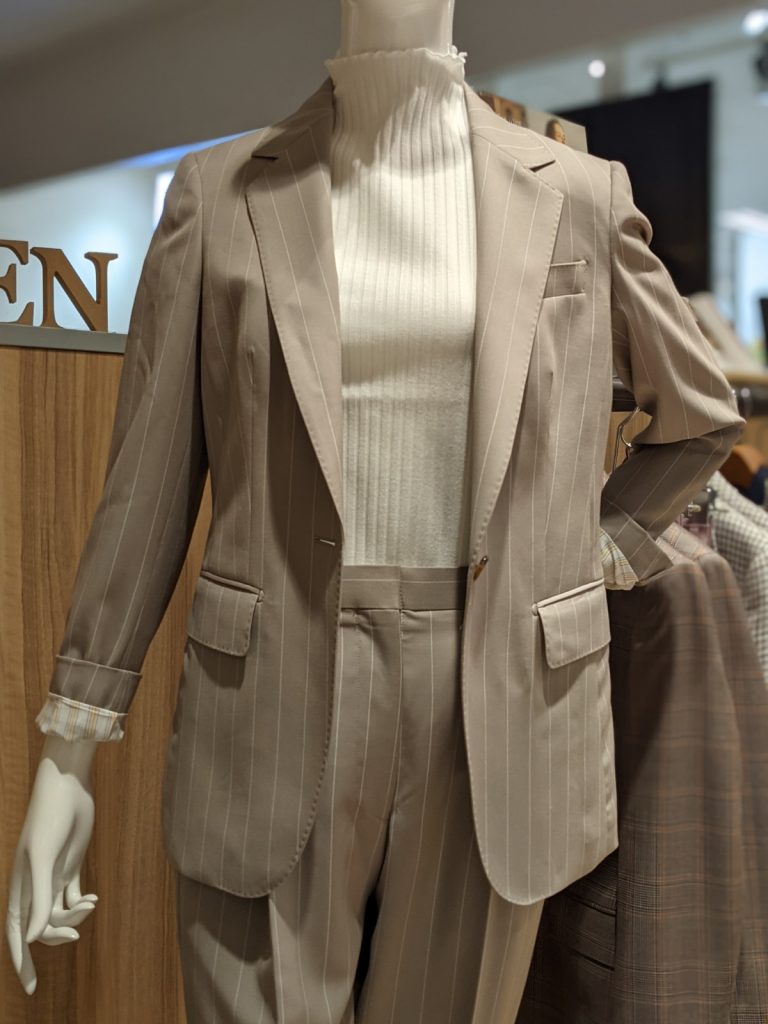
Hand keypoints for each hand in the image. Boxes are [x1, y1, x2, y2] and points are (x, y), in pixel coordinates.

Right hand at [6, 737, 98, 994]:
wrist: (67, 785)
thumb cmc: (50, 817)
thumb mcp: (44, 858)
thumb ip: (39, 897)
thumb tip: (32, 938)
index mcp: (20, 886)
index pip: (17, 933)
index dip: (22, 960)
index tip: (30, 988)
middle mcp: (35, 884)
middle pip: (41, 927)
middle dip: (55, 937)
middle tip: (74, 936)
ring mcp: (53, 875)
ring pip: (60, 912)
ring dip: (75, 916)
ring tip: (90, 904)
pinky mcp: (71, 865)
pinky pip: (74, 896)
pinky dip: (82, 904)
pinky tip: (93, 900)